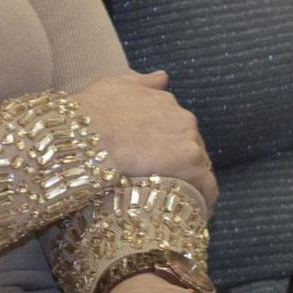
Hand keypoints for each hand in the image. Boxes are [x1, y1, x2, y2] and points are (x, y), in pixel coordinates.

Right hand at [71, 71, 215, 210]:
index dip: (169, 147)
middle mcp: (184, 119)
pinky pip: (208, 189)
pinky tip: (191, 215)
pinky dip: (203, 202)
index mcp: (166, 102)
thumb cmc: (90, 113)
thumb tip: (163, 77)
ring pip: (200, 169)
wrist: (84, 139)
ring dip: (190, 184)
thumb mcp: (113, 86)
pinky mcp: (192, 168)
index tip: (159, 162)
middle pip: (191, 148)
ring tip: (174, 204)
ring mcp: (190, 144)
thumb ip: (142, 83)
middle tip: (162, 184)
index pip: (178, 129)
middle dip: (180, 166)